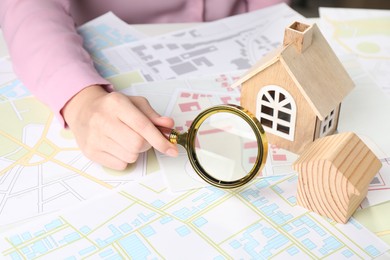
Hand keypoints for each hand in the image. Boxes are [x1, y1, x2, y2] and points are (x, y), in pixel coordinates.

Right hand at [62, 85, 177, 169]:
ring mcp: (95, 137)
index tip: (172, 150)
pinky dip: (125, 159)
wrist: (83, 110)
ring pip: (130, 156)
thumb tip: (169, 125)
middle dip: (147, 144)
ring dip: (136, 152)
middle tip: (142, 138)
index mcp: (117, 104)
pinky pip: (120, 165)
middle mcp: (103, 120)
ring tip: (127, 140)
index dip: (160, 140)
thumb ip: (153, 115)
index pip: (143, 126)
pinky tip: (117, 146)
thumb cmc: (112, 107)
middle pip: (138, 144)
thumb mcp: (134, 103)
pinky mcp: (90, 152)